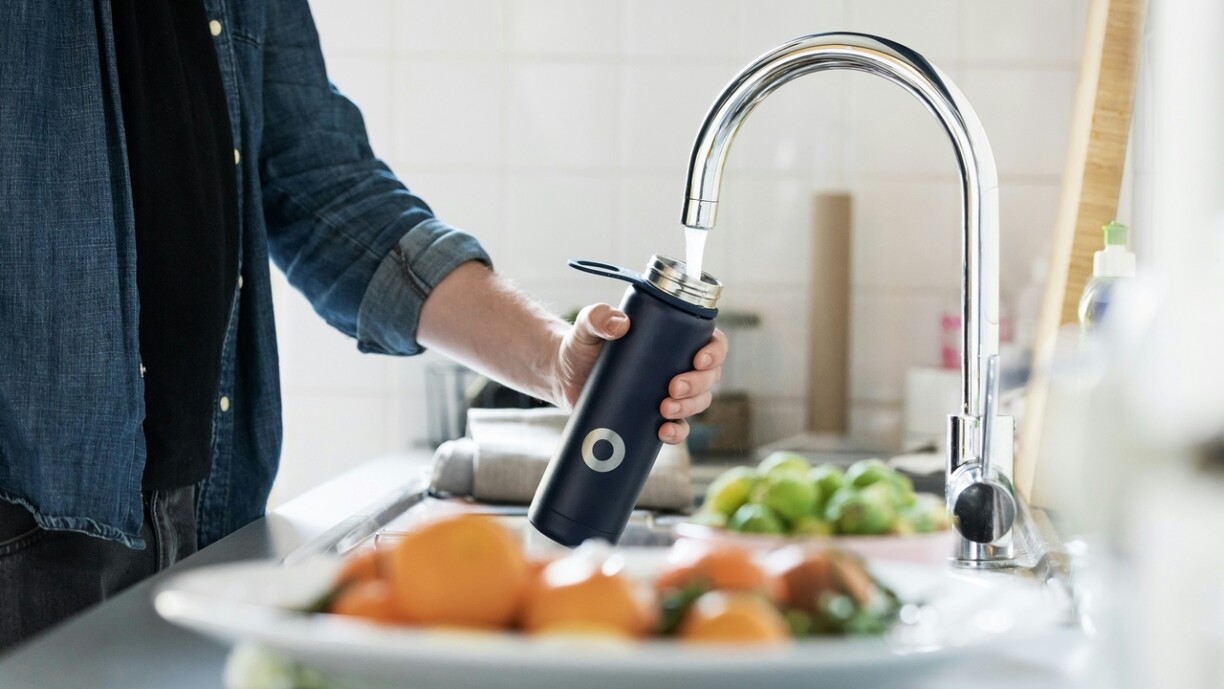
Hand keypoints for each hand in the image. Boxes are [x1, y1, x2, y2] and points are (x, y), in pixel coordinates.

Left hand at [551, 303, 728, 444]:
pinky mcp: (654, 416)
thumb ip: (597, 317)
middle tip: (673, 387)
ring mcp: (669, 393)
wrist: (564, 376)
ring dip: (690, 407)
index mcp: (675, 338)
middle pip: (709, 377)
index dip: (715, 352)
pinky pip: (678, 428)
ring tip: (664, 409)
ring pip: (699, 402)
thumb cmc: (582, 345)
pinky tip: (663, 432)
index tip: (699, 360)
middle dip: (698, 384)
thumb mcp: (587, 326)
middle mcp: (678, 365)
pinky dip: (677, 433)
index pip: (711, 341)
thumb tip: (619, 324)